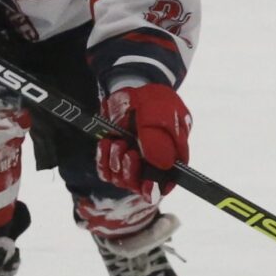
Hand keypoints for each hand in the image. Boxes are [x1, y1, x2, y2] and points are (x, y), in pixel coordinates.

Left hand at [97, 83, 191, 197]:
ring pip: (121, 179)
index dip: (156, 189)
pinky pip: (106, 170)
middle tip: (129, 152)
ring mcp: (134, 161)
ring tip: (118, 141)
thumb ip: (160, 142)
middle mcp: (153, 163)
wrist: (133, 86)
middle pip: (140, 185)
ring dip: (116, 162)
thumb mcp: (161, 117)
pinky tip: (106, 142)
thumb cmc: (155, 101)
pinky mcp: (116, 156)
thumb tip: (162, 167)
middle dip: (131, 171)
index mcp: (172, 157)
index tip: (147, 183)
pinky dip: (103, 159)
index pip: (166, 184)